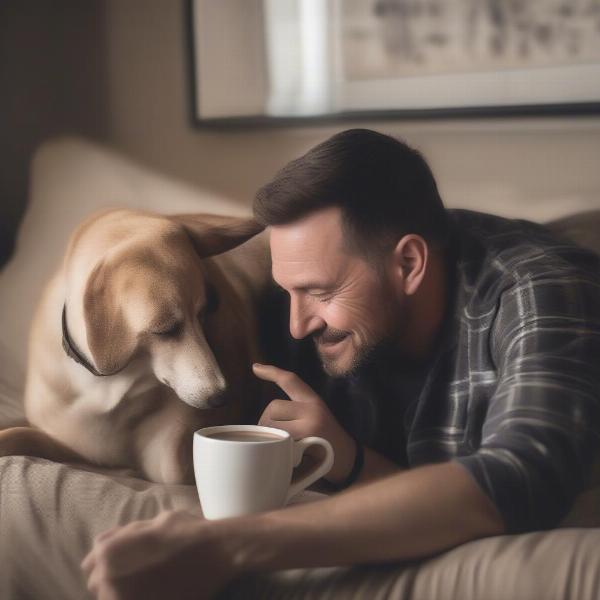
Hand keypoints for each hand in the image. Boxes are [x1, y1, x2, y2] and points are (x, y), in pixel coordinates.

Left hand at [81, 509, 232, 599]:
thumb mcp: (153, 521)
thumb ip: (125, 533)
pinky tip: (155, 591)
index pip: (90, 563)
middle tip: (138, 574)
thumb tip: (109, 542)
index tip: (123, 563)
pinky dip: (138, 598)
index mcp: (108, 552)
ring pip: (112, 599)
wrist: (215, 553)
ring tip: (148, 584)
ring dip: (124, 592)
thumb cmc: (186, 532)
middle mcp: (109, 579)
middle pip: (97, 585)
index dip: (108, 561)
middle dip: (114, 578)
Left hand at [253, 363, 355, 484]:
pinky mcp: (304, 444)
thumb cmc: (328, 442)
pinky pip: (278, 441)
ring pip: (272, 424)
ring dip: (270, 436)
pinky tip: (286, 456)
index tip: (255, 368)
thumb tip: (265, 419)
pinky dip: (277, 448)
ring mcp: (308, 426)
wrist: (350, 462)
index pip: (290, 380)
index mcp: (313, 402)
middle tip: (276, 438)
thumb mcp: (316, 419)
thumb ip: (295, 414)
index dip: (272, 372)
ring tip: (283, 448)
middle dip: (267, 422)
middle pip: (273, 407)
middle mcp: (312, 410)